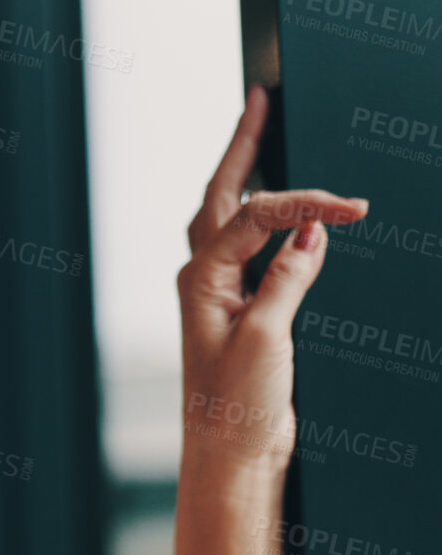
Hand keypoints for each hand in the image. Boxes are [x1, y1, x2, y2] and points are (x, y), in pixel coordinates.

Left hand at [173, 84, 367, 554]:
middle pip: (223, 196)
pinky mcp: (245, 310)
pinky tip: (289, 213)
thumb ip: (287, 280)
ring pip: (231, 218)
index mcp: (201, 278)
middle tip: (260, 99)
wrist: (233, 455)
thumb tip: (311, 233)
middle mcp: (204, 277)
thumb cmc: (237, 406)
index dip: (305, 203)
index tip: (354, 208)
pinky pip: (254, 249)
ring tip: (263, 131)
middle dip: (244, 146)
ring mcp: (222, 291)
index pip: (256, 216)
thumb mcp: (267, 338)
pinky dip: (271, 221)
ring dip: (249, 176)